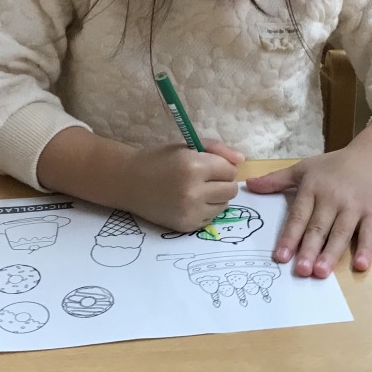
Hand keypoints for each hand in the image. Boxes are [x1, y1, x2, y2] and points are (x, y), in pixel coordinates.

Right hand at [123, 140, 241, 231]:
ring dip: (216, 197)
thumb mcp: (187, 146)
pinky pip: (210, 218)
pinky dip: (205, 209)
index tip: (209, 165)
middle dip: (222, 182)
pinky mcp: (185, 225)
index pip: (229, 170)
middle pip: (230, 189)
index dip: (222, 166)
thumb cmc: (160, 160)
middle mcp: (193, 191)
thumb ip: (217, 149)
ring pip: (224, 205)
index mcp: (193, 166)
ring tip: (198, 190)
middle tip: (206, 178)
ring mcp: (189, 211)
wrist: (129, 182)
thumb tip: (242, 161)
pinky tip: (189, 201)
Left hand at [246, 147, 371, 278]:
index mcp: (313, 188)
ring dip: (331, 253)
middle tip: (301, 270)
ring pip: (340, 233)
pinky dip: (366, 249)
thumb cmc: (335, 166)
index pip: (298, 216)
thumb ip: (277, 180)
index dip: (289, 237)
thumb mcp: (304, 168)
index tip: (280, 257)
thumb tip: (248, 185)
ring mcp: (355, 206)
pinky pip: (369, 233)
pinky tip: (361, 265)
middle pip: (318, 227)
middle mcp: (333, 198)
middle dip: (309, 249)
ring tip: (321, 272)